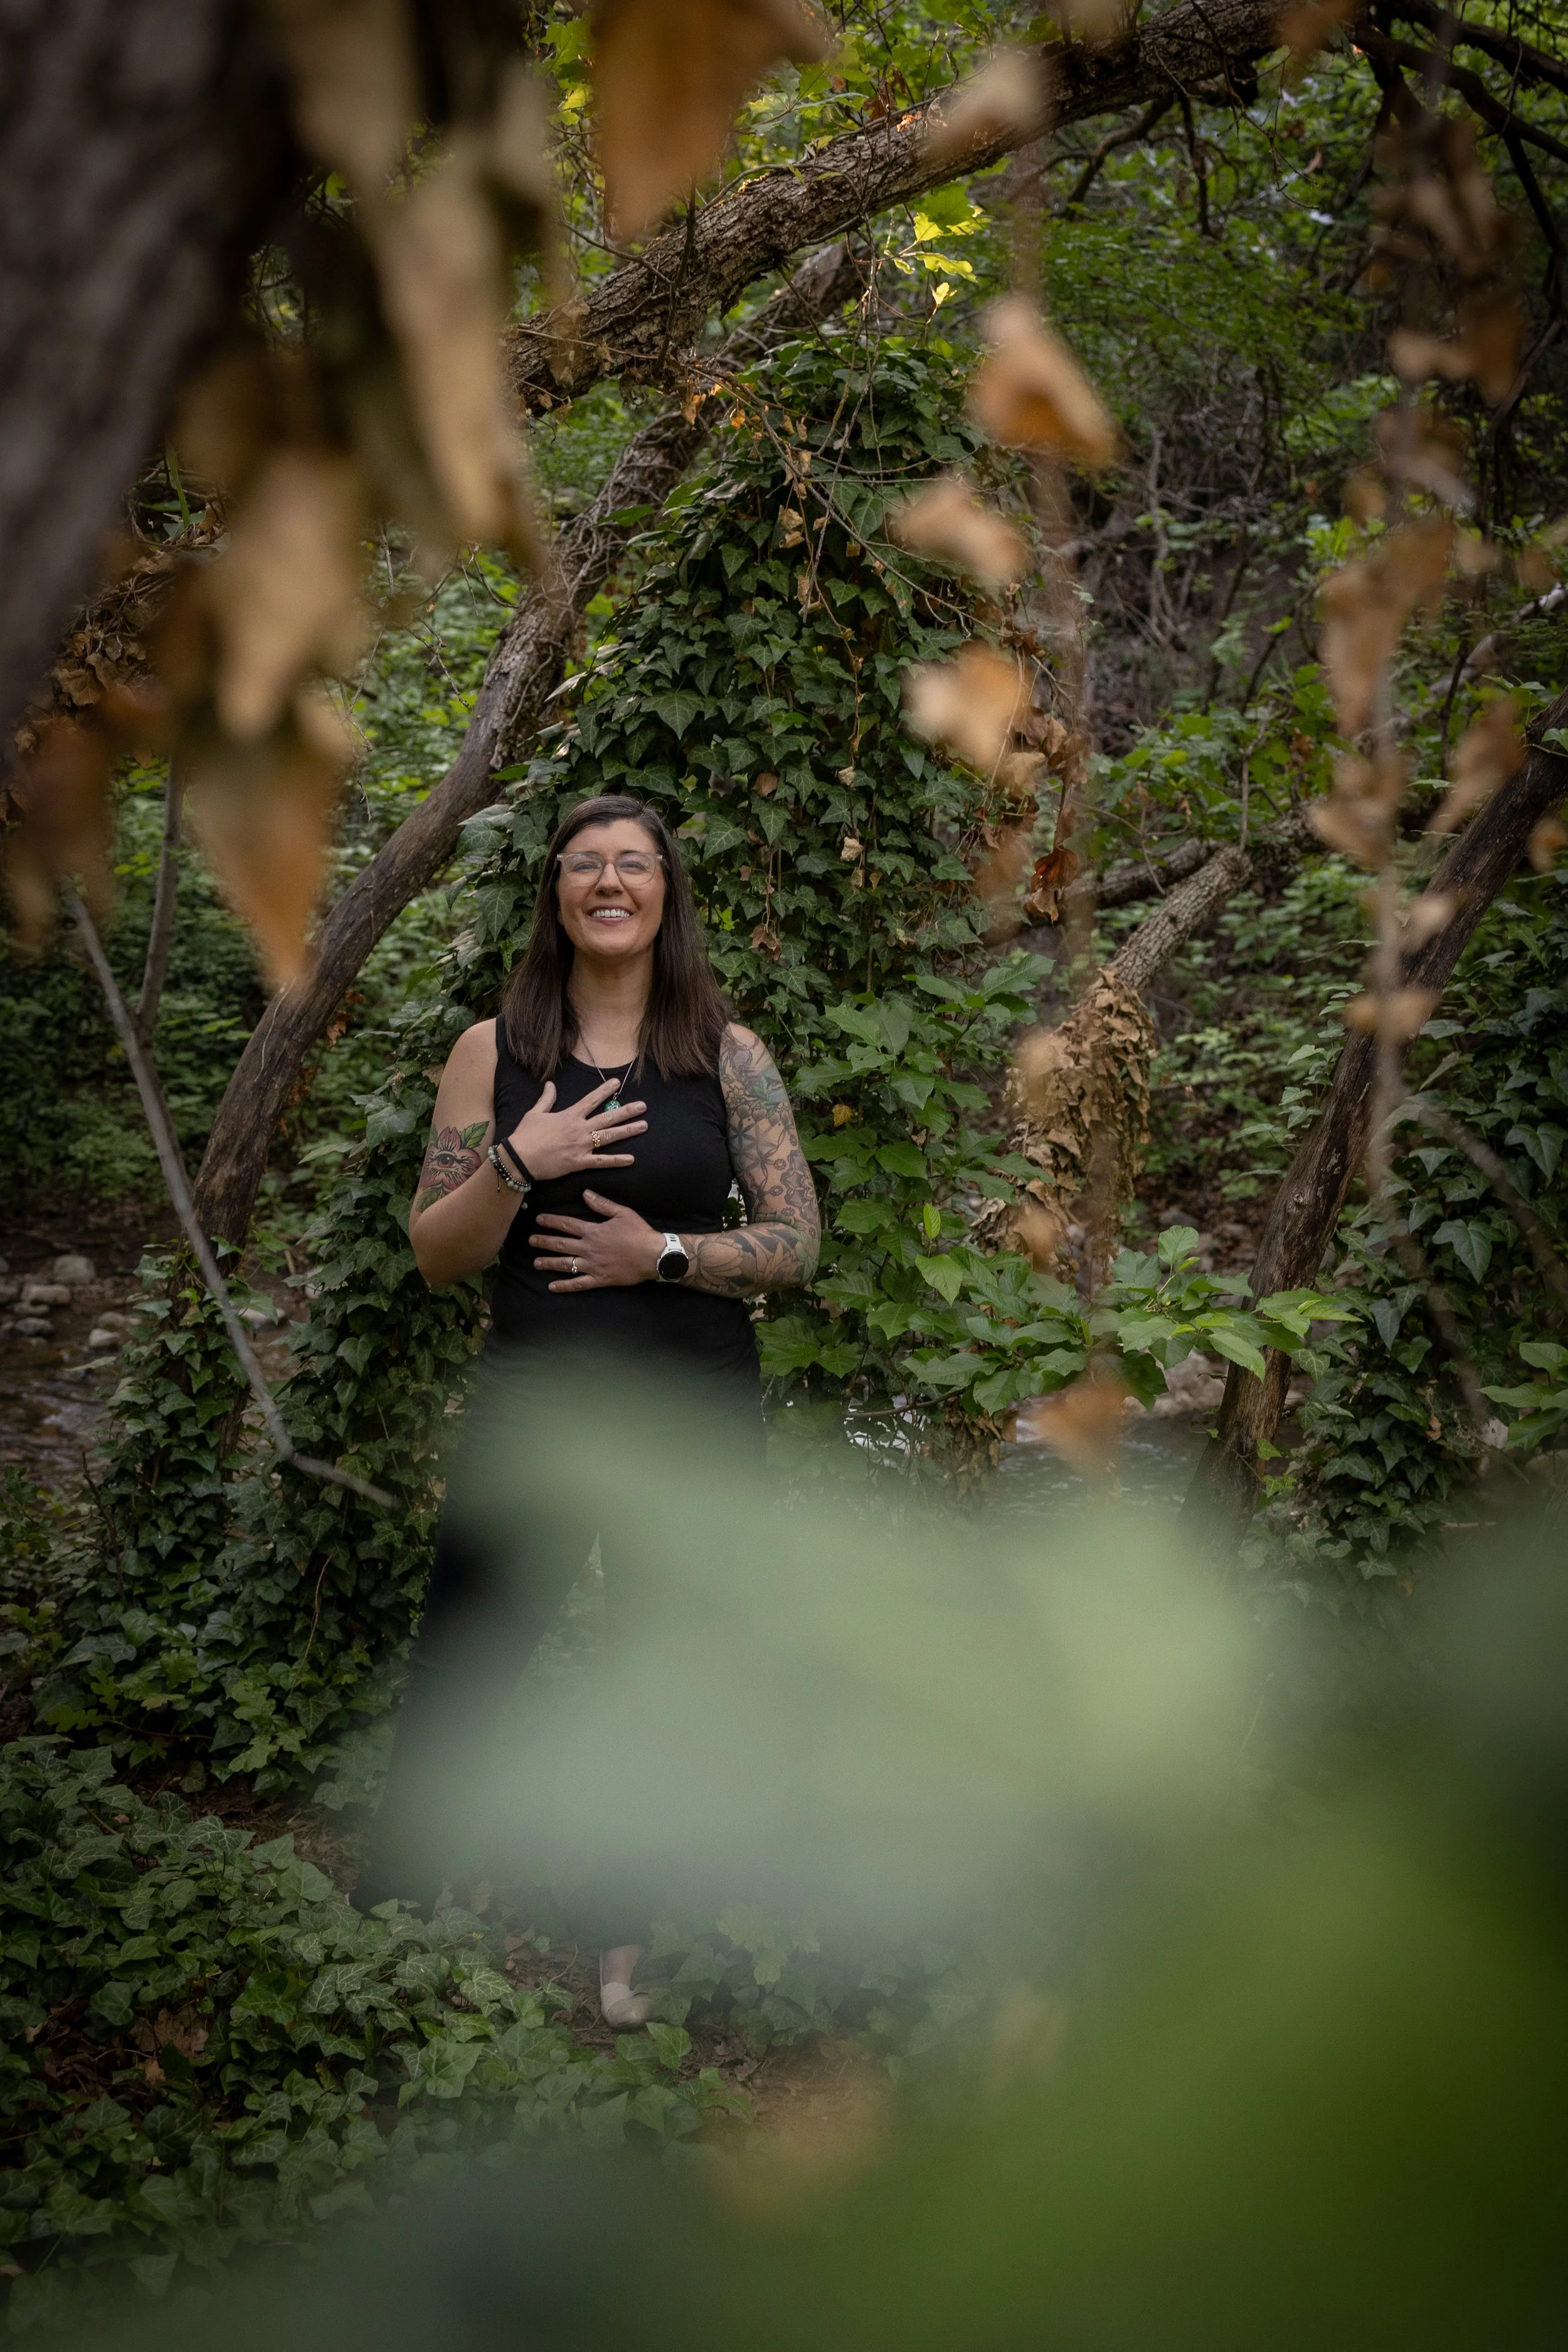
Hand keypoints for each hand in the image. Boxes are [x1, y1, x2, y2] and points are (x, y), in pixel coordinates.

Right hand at [507, 1079, 646, 1181]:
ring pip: (609, 1136)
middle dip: (627, 1111)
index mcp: (569, 1116)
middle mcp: (579, 1129)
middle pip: (608, 1117)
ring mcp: (581, 1146)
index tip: (617, 1083)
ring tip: (643, 1126)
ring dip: (628, 1131)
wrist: (520, 1158)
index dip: (605, 1090)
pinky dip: (616, 1161)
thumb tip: (551, 1084)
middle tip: (643, 1106)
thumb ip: (546, 1099)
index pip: (591, 1100)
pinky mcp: (579, 1162)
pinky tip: (631, 1159)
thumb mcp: (535, 1113)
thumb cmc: (526, 1136)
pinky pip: (601, 1162)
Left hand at [529, 1192, 664, 1290]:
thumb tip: (585, 1194)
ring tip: (536, 1262)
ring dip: (549, 1263)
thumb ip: (602, 1204)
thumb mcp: (622, 1213)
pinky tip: (552, 1287)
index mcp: (593, 1231)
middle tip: (530, 1241)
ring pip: (566, 1264)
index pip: (567, 1225)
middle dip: (544, 1242)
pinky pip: (578, 1284)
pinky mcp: (599, 1280)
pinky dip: (564, 1286)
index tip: (538, 1220)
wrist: (653, 1255)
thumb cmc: (639, 1233)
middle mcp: (589, 1248)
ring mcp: (593, 1265)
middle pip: (561, 1244)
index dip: (551, 1222)